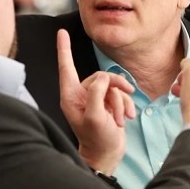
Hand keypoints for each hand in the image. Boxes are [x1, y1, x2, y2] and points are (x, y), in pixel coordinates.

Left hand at [57, 29, 135, 173]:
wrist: (107, 155)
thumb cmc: (98, 140)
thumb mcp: (96, 116)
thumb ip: (97, 93)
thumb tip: (102, 78)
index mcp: (71, 96)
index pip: (67, 67)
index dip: (64, 49)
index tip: (61, 32)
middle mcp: (80, 95)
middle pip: (101, 77)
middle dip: (115, 91)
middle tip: (121, 111)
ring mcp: (94, 99)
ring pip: (113, 86)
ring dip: (121, 102)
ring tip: (122, 119)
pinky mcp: (106, 103)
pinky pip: (119, 94)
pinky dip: (126, 105)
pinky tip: (128, 118)